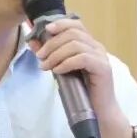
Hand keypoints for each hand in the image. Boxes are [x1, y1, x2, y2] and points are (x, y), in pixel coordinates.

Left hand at [30, 17, 131, 137]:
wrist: (99, 113)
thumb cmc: (82, 92)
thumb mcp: (62, 70)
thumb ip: (50, 55)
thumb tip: (33, 42)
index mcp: (89, 45)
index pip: (77, 25)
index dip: (61, 24)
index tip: (45, 30)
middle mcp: (97, 48)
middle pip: (73, 33)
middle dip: (52, 43)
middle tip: (40, 57)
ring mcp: (101, 58)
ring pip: (76, 45)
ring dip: (56, 54)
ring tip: (46, 66)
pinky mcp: (103, 69)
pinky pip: (82, 58)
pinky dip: (67, 63)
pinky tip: (58, 71)